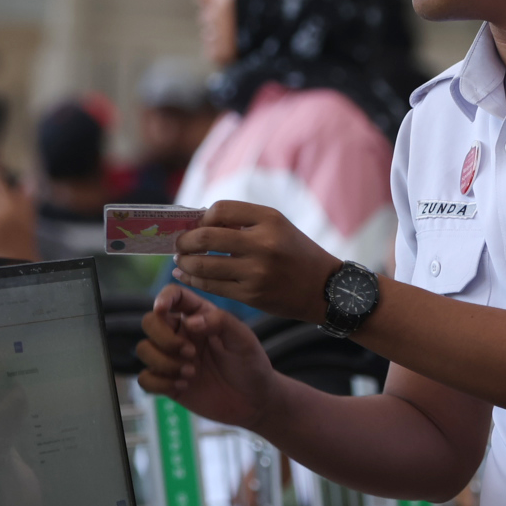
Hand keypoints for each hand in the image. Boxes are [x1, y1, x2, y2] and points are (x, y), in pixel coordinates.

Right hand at [135, 284, 278, 428]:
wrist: (254, 401)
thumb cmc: (250, 364)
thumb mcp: (243, 338)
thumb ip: (220, 321)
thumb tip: (189, 322)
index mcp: (198, 316)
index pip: (173, 296)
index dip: (163, 298)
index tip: (162, 309)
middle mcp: (181, 334)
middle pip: (149, 322)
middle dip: (164, 338)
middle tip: (190, 353)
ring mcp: (172, 359)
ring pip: (144, 350)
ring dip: (163, 362)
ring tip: (190, 374)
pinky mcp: (167, 383)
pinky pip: (145, 378)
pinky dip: (159, 383)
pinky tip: (183, 387)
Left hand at [171, 201, 343, 324]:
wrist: (327, 289)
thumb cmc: (296, 254)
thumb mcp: (278, 227)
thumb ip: (243, 222)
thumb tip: (199, 222)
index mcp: (270, 219)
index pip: (220, 209)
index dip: (201, 217)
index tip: (195, 224)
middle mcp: (263, 244)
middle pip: (206, 237)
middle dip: (184, 240)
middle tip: (178, 243)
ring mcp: (256, 272)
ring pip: (204, 265)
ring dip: (185, 261)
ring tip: (180, 259)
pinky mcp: (252, 295)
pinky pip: (212, 286)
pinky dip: (193, 279)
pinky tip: (186, 274)